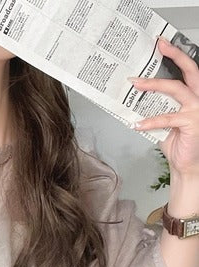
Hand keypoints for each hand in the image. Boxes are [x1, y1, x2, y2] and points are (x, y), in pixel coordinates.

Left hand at [130, 37, 198, 178]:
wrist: (184, 163)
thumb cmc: (176, 142)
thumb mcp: (164, 119)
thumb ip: (155, 106)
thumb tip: (133, 96)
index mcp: (193, 95)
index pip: (187, 70)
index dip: (177, 54)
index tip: (162, 43)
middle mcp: (198, 98)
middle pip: (190, 71)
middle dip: (174, 55)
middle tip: (158, 47)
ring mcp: (197, 110)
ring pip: (176, 90)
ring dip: (154, 84)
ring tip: (136, 84)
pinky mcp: (192, 123)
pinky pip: (167, 118)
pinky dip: (149, 121)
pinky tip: (136, 124)